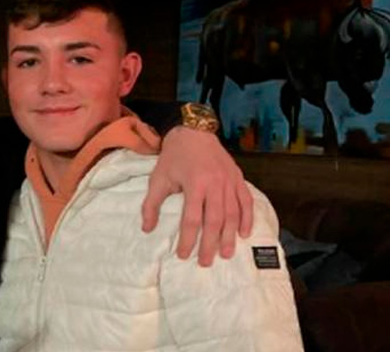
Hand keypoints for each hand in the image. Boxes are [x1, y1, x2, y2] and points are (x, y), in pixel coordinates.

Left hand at [141, 127, 252, 266]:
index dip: (188, 240)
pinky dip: (247, 219)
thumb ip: (152, 204)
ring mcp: (229, 181)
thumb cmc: (174, 157)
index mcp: (194, 184)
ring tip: (226, 254)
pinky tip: (244, 234)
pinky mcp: (238, 178)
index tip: (183, 255)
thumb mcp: (158, 178)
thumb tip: (146, 229)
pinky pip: (246, 202)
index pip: (191, 219)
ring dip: (230, 236)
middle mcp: (215, 184)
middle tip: (206, 262)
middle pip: (214, 221)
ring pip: (233, 214)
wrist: (193, 131)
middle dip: (210, 244)